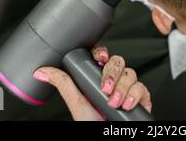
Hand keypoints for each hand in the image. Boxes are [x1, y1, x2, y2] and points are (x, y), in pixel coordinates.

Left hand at [33, 46, 151, 120]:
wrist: (111, 139)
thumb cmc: (93, 123)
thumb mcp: (76, 104)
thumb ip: (63, 84)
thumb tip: (43, 71)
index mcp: (97, 78)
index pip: (102, 56)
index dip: (102, 53)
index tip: (100, 57)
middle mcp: (114, 81)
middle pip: (118, 62)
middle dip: (112, 74)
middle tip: (105, 89)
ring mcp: (128, 88)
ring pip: (131, 73)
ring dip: (122, 88)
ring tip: (114, 103)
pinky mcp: (141, 97)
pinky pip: (142, 87)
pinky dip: (134, 95)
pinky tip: (126, 104)